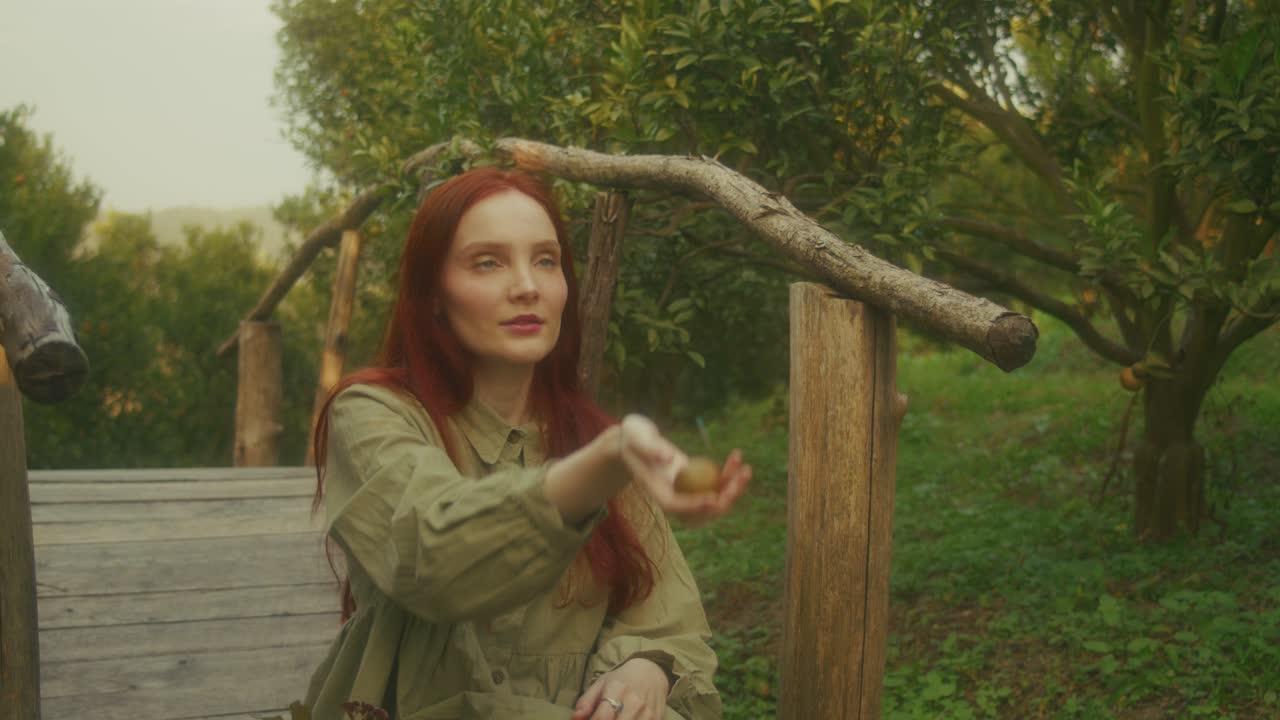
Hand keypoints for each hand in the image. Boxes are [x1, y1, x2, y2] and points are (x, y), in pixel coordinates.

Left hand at [572, 657, 669, 719]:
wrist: (652, 673)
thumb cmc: (622, 679)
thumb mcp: (601, 683)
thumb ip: (586, 702)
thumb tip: (575, 718)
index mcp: (617, 689)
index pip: (603, 718)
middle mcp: (634, 702)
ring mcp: (648, 713)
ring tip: (614, 719)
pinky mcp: (656, 719)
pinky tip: (625, 719)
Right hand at [617, 415, 751, 527]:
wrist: (635, 441)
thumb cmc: (633, 436)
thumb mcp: (637, 437)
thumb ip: (650, 448)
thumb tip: (669, 458)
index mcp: (657, 492)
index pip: (677, 506)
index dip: (696, 506)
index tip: (715, 498)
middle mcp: (673, 497)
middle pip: (702, 511)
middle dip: (725, 499)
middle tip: (741, 478)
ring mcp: (686, 492)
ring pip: (714, 500)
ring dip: (733, 488)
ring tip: (746, 468)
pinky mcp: (695, 482)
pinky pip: (715, 485)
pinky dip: (729, 475)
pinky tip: (737, 456)